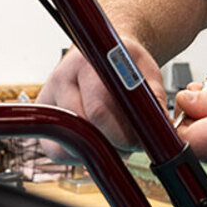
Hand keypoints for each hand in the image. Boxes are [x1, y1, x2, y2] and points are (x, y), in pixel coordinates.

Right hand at [42, 45, 160, 150]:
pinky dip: (80, 155)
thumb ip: (154, 95)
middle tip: (131, 146)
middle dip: (110, 144)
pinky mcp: (44, 117)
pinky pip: (56, 149)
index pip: (98, 108)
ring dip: (94, 151)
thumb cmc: (126, 62)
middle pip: (81, 126)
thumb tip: (161, 125)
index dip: (120, 133)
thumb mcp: (147, 70)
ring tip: (117, 145)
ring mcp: (47, 99)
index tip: (138, 142)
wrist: (102, 51)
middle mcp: (60, 80)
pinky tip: (100, 145)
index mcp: (85, 65)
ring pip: (66, 141)